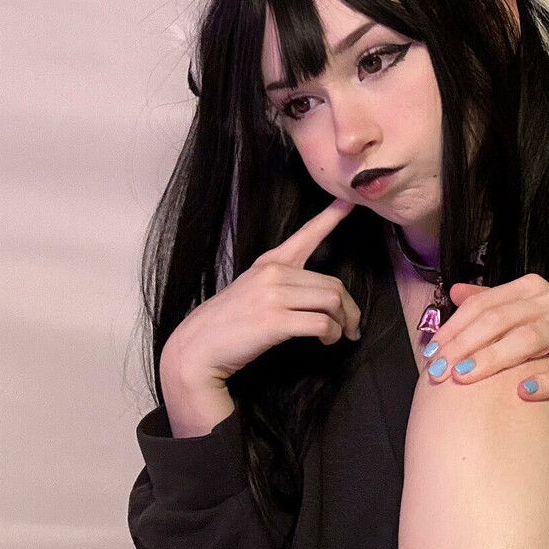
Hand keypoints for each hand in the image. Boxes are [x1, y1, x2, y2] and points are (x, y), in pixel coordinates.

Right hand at [160, 199, 361, 418]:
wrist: (197, 347)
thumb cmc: (227, 324)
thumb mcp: (252, 291)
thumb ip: (282, 285)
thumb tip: (322, 300)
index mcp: (269, 263)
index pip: (306, 235)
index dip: (331, 217)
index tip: (349, 201)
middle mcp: (273, 274)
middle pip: (333, 284)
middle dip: (349, 309)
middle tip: (351, 327)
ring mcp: (272, 297)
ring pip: (332, 301)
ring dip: (342, 323)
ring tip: (337, 336)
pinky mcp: (274, 322)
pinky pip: (321, 324)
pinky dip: (331, 335)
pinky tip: (325, 341)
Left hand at [423, 274, 548, 429]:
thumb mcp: (525, 318)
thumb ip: (492, 303)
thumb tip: (455, 292)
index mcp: (531, 289)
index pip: (483, 305)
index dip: (453, 329)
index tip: (430, 355)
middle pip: (500, 320)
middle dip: (464, 346)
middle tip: (438, 373)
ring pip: (527, 338)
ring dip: (492, 359)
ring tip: (464, 378)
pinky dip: (546, 381)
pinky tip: (523, 393)